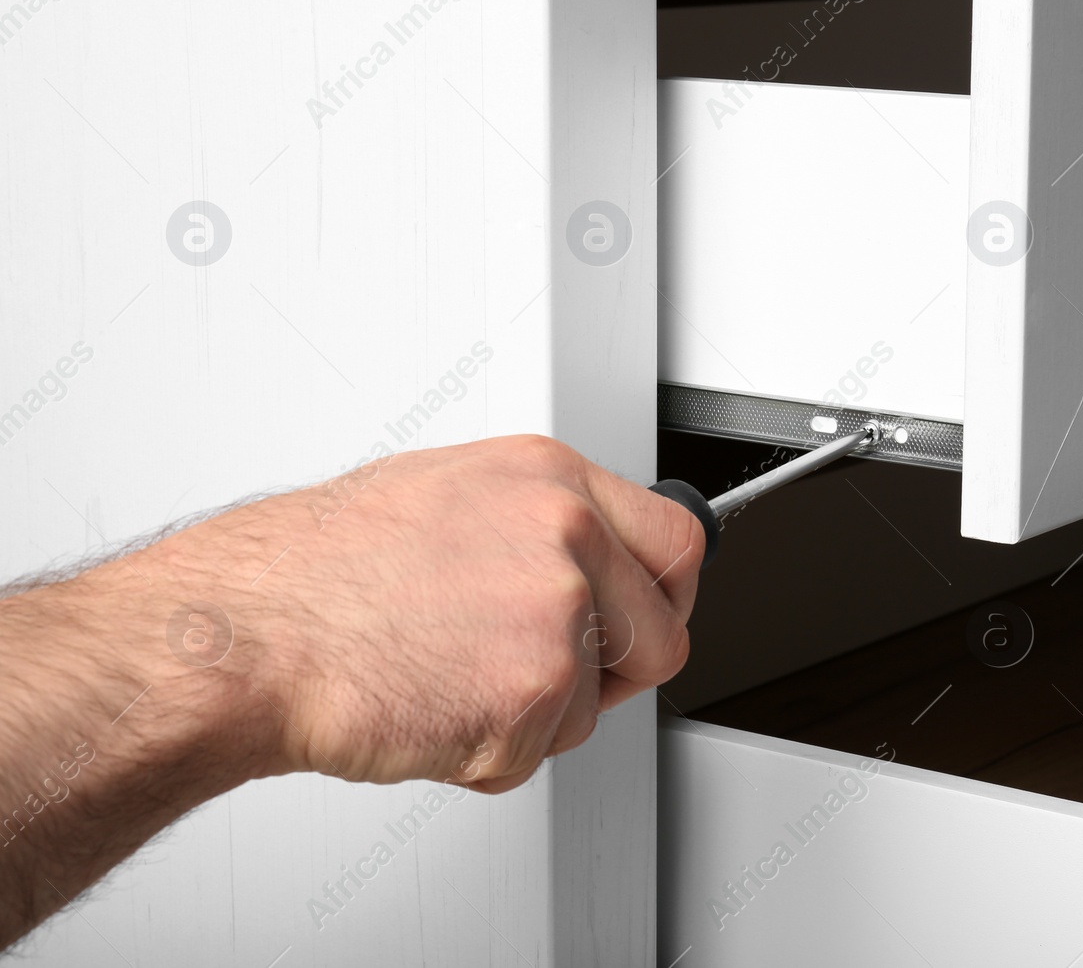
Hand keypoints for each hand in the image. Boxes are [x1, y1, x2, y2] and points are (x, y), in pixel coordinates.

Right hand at [146, 435, 703, 792]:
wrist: (253, 629)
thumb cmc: (320, 568)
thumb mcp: (448, 493)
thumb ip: (537, 521)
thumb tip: (590, 555)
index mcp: (552, 479)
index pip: (678, 541)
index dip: (667, 595)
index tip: (650, 616)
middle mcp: (568, 537)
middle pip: (663, 637)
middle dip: (616, 675)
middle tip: (543, 675)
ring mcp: (556, 615)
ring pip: (596, 706)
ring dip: (534, 716)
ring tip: (449, 675)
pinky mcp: (533, 694)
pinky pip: (538, 754)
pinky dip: (486, 754)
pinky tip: (430, 705)